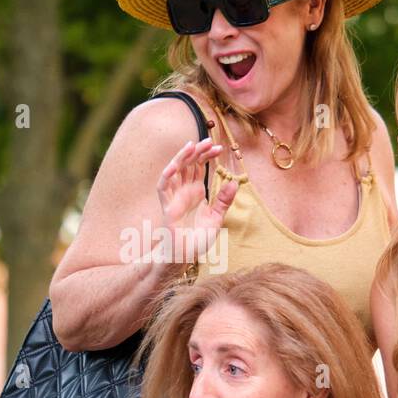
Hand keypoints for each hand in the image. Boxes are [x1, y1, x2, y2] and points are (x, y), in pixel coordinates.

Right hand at [156, 139, 238, 263]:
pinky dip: (167, 175)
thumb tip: (234, 182)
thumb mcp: (216, 218)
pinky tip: (174, 165)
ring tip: (191, 146)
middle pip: (188, 164)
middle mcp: (184, 191)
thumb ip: (224, 201)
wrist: (184, 256)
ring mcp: (174, 197)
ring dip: (182, 158)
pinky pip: (163, 187)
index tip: (220, 148)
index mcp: (196, 192)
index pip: (200, 167)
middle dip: (197, 152)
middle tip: (208, 141)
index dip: (207, 156)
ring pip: (174, 170)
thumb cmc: (197, 239)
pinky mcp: (166, 206)